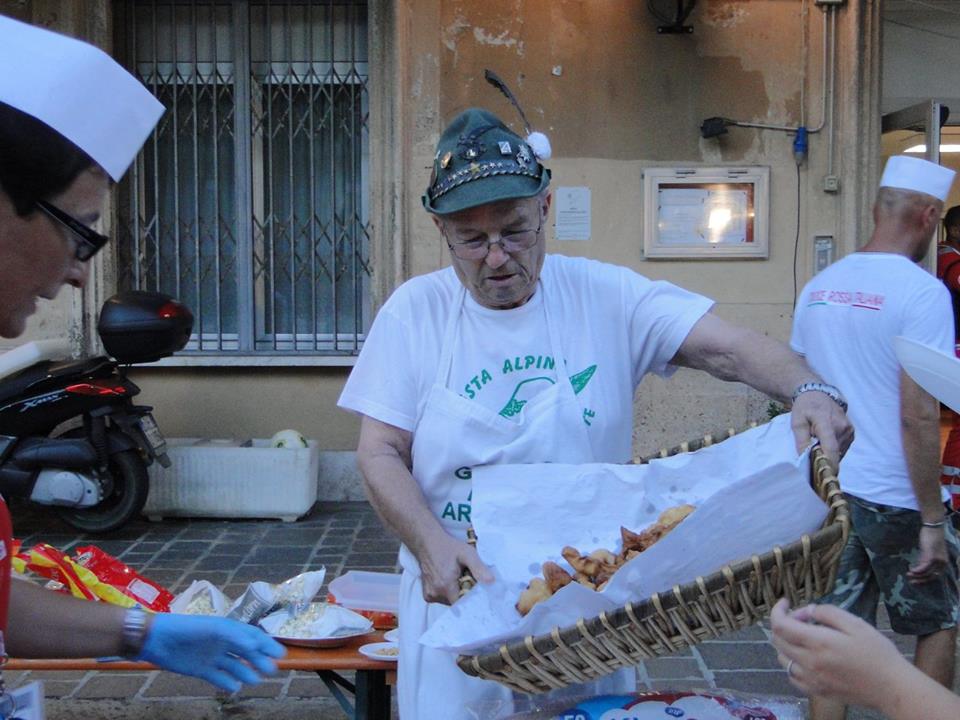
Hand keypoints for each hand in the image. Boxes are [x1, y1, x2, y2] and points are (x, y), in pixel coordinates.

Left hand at [139, 613, 285, 691]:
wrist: (159, 639)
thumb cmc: (189, 629)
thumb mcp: (215, 629)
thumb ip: (236, 637)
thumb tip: (256, 646)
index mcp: (229, 629)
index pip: (253, 636)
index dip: (267, 644)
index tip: (280, 654)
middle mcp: (223, 643)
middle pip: (247, 653)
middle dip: (260, 660)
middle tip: (273, 670)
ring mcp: (213, 657)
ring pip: (235, 666)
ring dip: (247, 673)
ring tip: (257, 681)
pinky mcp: (202, 670)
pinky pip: (219, 678)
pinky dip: (228, 683)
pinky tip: (235, 688)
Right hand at [416, 532, 492, 604]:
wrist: (427, 542)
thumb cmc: (447, 547)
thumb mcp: (467, 553)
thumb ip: (479, 568)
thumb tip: (490, 581)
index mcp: (446, 585)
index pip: (464, 604)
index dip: (471, 597)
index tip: (475, 586)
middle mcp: (436, 593)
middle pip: (457, 603)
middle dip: (464, 593)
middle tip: (465, 577)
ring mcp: (430, 595)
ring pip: (450, 602)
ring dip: (456, 592)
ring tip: (456, 577)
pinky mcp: (427, 594)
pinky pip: (442, 599)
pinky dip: (448, 592)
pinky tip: (448, 579)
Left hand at [770, 598, 906, 709]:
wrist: (892, 688)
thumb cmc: (877, 653)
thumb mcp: (856, 623)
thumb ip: (827, 612)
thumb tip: (808, 611)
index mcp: (818, 643)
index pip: (780, 625)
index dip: (777, 610)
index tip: (785, 602)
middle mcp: (809, 663)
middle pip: (778, 640)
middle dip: (783, 623)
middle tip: (802, 617)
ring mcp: (812, 680)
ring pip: (782, 658)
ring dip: (786, 643)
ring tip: (804, 636)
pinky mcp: (818, 691)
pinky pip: (792, 677)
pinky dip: (792, 663)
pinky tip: (806, 658)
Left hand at [790, 390, 852, 467]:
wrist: (817, 394)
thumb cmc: (805, 407)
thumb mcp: (797, 421)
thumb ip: (801, 440)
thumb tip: (804, 457)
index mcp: (827, 422)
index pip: (831, 447)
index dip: (829, 463)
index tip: (826, 476)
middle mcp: (842, 427)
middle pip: (835, 452)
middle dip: (824, 460)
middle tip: (812, 464)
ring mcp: (849, 430)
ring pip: (839, 452)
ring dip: (829, 455)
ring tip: (817, 449)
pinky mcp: (851, 433)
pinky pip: (842, 448)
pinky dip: (833, 450)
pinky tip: (824, 444)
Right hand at [907, 525, 948, 583]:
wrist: (933, 528)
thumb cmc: (931, 537)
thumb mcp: (929, 551)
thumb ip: (926, 559)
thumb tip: (919, 566)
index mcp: (944, 563)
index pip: (935, 575)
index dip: (926, 579)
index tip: (917, 580)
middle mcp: (942, 563)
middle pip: (931, 576)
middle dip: (921, 580)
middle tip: (911, 581)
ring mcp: (937, 560)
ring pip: (927, 572)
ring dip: (917, 575)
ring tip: (908, 574)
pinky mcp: (931, 556)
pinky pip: (924, 567)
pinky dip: (917, 570)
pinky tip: (911, 570)